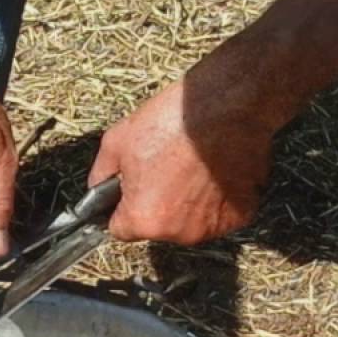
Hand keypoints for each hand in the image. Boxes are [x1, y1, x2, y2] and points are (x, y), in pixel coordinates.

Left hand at [87, 70, 274, 243]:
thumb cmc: (176, 120)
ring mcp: (212, 227)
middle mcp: (178, 232)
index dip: (124, 205)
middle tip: (166, 166)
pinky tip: (215, 169)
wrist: (228, 104)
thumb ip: (101, 174)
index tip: (134, 186)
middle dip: (157, 202)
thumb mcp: (118, 140)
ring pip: (189, 222)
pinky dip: (217, 198)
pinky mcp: (240, 215)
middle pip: (157, 226)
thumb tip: (97, 189)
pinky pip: (220, 215)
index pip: (120, 228)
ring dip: (188, 202)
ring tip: (193, 165)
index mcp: (143, 218)